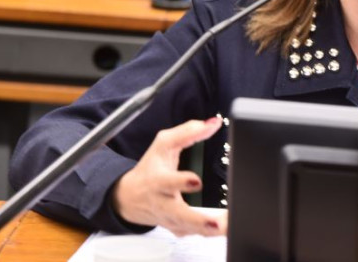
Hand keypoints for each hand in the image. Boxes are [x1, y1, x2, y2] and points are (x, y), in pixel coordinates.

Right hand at [112, 117, 227, 236]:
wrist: (130, 197)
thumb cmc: (150, 168)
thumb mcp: (164, 144)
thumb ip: (188, 131)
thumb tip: (213, 123)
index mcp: (158, 180)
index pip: (168, 181)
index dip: (181, 182)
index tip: (197, 181)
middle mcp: (163, 201)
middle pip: (178, 214)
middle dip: (197, 220)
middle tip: (216, 222)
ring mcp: (169, 217)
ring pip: (188, 228)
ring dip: (208, 230)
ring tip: (227, 227)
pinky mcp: (175, 227)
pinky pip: (192, 234)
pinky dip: (207, 234)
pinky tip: (223, 230)